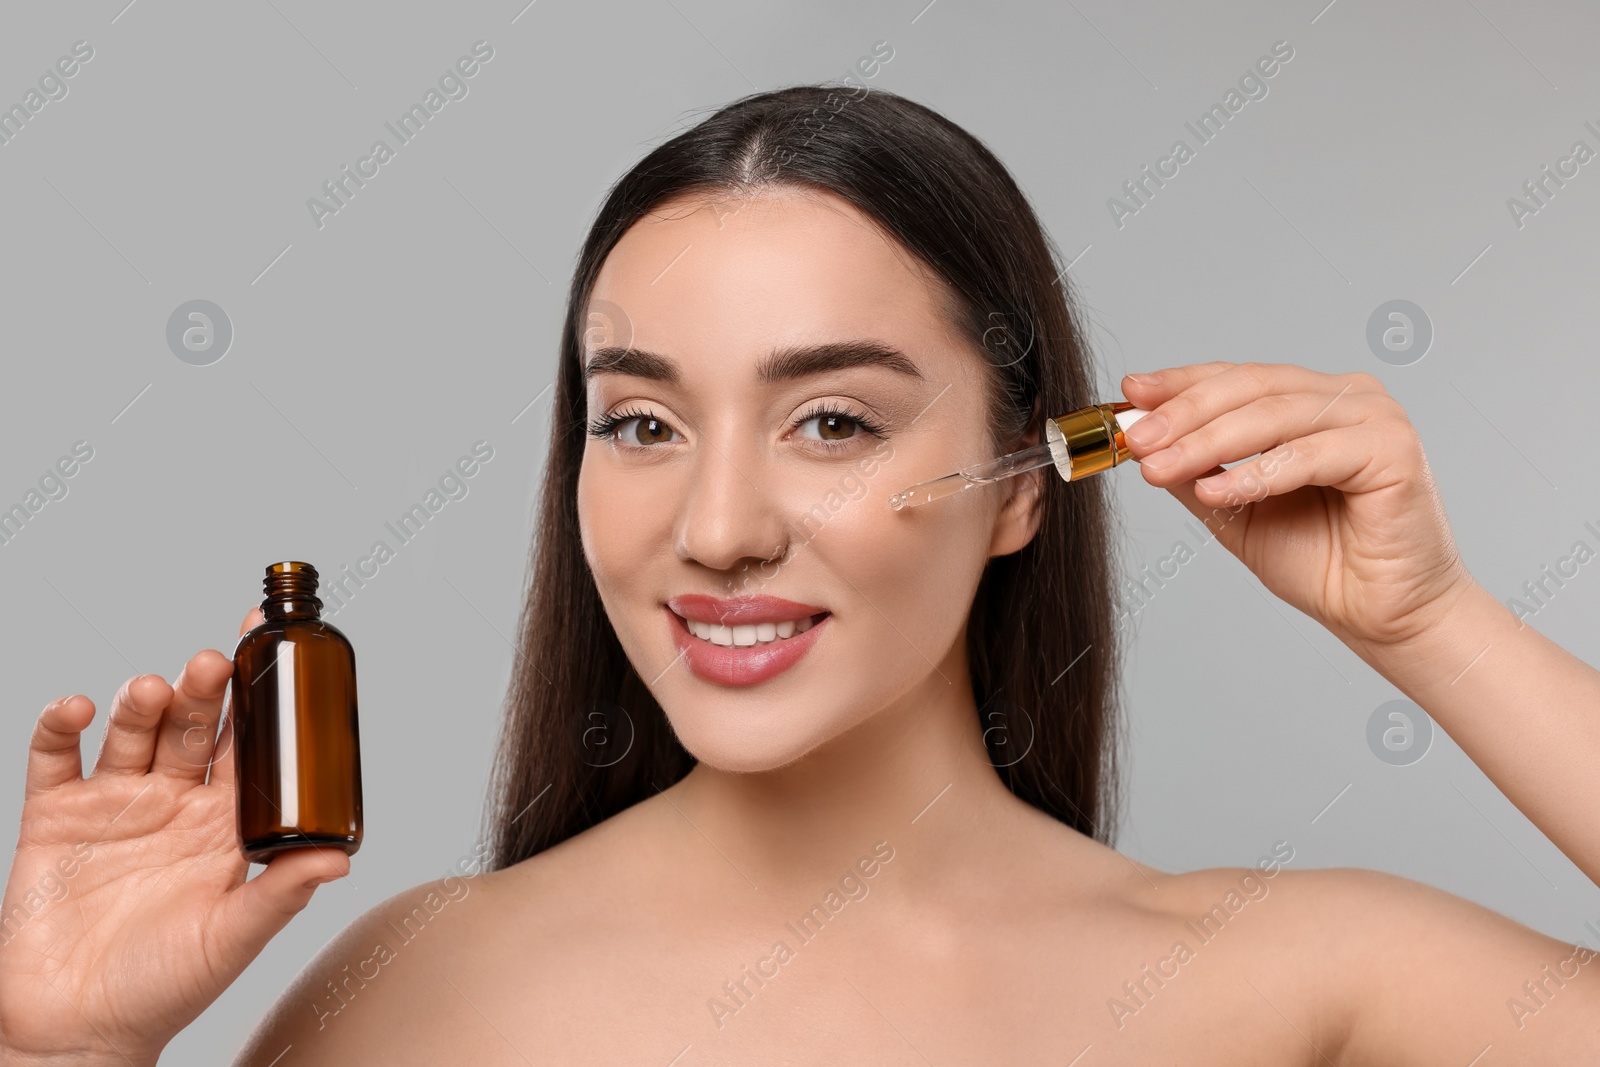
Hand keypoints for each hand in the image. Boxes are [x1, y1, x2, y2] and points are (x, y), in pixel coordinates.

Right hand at [0, 608, 350, 1064]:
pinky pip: (55, 758)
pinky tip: (75, 709)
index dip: (258, 694)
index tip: (269, 639)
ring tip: (153, 691)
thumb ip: (281, 894)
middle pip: (191, 726)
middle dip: (202, 690)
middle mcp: (172, 802)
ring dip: (141, 705)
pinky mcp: (53, 818)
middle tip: (214, 663)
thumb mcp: (233, 938)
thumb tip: (342, 858)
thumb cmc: (163, 988)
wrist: (76, 1030)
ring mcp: (113, 805)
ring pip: (131, 732)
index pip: (248, 742)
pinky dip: (60, 727)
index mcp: (222, 821)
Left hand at [1119, 361, 1477, 651]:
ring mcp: (1373, 418)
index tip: (1129, 392)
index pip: (1235, 378)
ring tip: (1159, 467)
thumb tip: (1139, 441)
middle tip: (1136, 438)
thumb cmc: (1322, 562)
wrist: (1382, 615)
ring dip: (1208, 441)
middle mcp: (1345, 396)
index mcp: (1311, 400)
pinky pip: (1309, 455)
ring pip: (1274, 416)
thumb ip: (1195, 471)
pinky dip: (1257, 472)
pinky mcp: (1393, 451)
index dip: (1180, 383)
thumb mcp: (1234, 510)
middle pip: (1250, 389)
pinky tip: (1216, 492)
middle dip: (1184, 413)